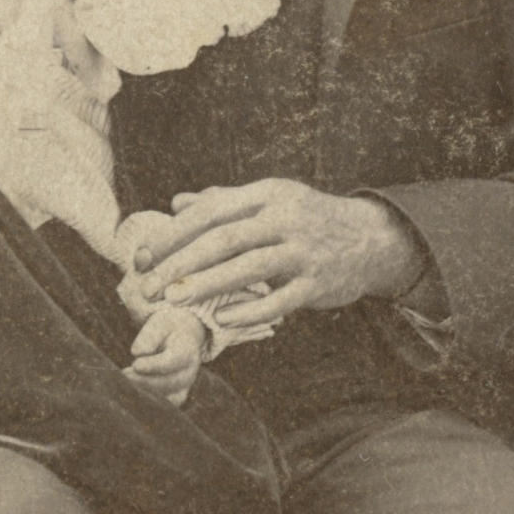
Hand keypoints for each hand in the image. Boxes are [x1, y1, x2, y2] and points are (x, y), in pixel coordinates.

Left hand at [123, 181, 427, 331]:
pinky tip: (223, 318)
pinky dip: (250, 309)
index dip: (172, 235)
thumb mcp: (271, 200)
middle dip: (180, 263)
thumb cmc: (308, 219)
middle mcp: (286, 218)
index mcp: (268, 194)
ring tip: (174, 300)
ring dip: (207, 284)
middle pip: (224, 239)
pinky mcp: (319, 283)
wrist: (372, 237)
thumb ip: (225, 202)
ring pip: (250, 267)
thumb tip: (177, 203)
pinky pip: (281, 300)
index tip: (141, 258)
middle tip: (147, 286)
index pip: (211, 212)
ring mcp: (305, 250)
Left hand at [127, 305, 204, 406]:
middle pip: (167, 383)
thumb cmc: (167, 330)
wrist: (184, 337)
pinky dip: (149, 403)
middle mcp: (190, 371)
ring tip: (126, 385)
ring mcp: (185, 386)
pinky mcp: (178, 396)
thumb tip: (137, 353)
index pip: (171, 362)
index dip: (153, 366)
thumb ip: (148, 337)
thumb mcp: (159, 324)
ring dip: (144, 394)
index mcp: (187, 351)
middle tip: (124, 375)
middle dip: (143, 381)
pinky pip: (165, 406)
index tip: (135, 364)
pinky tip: (133, 394)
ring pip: (166, 399)